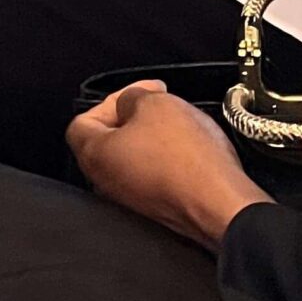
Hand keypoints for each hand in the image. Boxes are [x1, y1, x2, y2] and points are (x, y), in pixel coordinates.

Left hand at [67, 82, 268, 248]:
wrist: (219, 203)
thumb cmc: (186, 159)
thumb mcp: (156, 103)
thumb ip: (132, 97)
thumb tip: (130, 101)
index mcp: (96, 156)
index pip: (82, 121)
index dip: (110, 100)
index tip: (139, 92)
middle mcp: (106, 182)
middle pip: (108, 140)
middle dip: (133, 116)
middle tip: (159, 104)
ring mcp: (130, 199)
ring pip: (132, 158)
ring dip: (152, 137)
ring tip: (178, 124)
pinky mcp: (156, 209)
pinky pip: (152, 176)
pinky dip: (166, 159)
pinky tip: (189, 151)